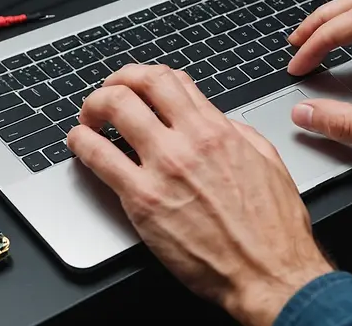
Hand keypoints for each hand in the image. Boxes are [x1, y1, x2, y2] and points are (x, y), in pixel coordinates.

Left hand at [67, 64, 333, 325]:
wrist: (268, 273)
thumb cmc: (272, 229)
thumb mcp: (268, 163)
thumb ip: (239, 135)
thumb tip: (220, 123)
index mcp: (219, 130)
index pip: (171, 81)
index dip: (146, 77)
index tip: (137, 87)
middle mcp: (189, 141)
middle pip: (139, 83)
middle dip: (115, 81)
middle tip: (107, 94)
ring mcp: (163, 167)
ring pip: (114, 108)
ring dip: (93, 106)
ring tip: (88, 118)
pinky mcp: (142, 200)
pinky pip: (99, 156)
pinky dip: (81, 142)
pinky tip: (79, 144)